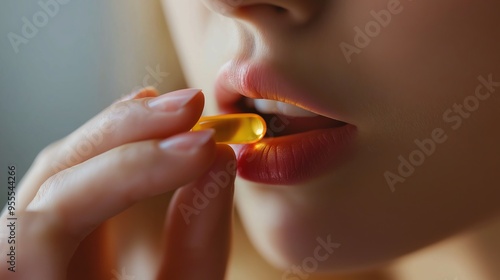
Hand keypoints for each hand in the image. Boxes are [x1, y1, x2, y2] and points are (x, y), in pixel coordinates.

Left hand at [0, 88, 235, 279]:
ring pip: (60, 166)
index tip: (203, 149)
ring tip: (177, 110)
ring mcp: (28, 240)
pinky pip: (74, 174)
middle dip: (127, 134)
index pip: (55, 217)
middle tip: (193, 109)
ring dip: (121, 130)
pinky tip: (145, 122)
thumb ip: (197, 236)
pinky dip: (114, 144)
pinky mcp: (53, 226)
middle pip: (51, 176)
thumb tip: (221, 162)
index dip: (133, 173)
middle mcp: (13, 262)